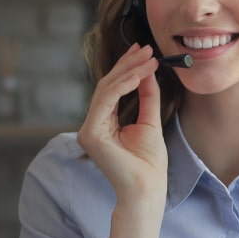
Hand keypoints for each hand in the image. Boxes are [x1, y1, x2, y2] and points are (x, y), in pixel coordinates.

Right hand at [77, 43, 165, 237]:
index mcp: (103, 124)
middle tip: (146, 49)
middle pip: (107, 85)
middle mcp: (92, 125)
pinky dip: (124, 84)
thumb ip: (146, 97)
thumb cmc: (149, 163)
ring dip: (128, 71)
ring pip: (105, 89)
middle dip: (128, 65)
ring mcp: (88, 130)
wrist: (147, 188)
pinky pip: (106, 100)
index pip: (112, 90)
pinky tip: (140, 74)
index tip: (144, 52)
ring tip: (148, 58)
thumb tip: (148, 71)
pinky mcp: (91, 134)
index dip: (127, 68)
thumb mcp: (150, 122)